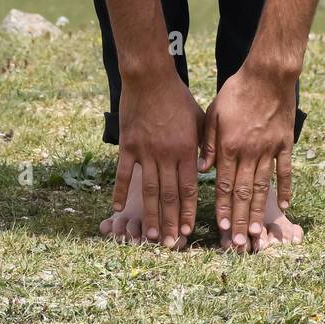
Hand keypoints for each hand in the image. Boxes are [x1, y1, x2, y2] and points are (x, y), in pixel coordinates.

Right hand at [114, 68, 204, 245]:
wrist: (150, 78)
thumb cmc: (178, 98)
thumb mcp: (200, 120)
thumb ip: (204, 146)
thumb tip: (206, 172)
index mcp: (187, 150)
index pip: (189, 189)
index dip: (188, 212)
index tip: (187, 232)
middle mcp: (167, 155)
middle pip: (169, 196)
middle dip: (170, 223)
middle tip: (170, 245)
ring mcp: (145, 152)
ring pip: (149, 190)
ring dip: (150, 216)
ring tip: (150, 237)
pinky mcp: (128, 146)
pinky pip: (124, 174)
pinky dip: (121, 192)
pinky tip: (118, 209)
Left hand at [199, 64, 295, 248]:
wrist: (268, 74)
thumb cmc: (237, 90)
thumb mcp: (214, 112)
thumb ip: (208, 143)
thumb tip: (203, 170)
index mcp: (229, 146)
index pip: (222, 185)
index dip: (222, 208)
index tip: (221, 229)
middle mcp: (249, 152)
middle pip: (242, 192)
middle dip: (239, 220)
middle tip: (238, 243)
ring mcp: (269, 149)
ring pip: (262, 187)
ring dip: (258, 212)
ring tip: (256, 234)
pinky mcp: (285, 143)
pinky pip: (285, 171)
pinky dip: (285, 189)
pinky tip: (284, 206)